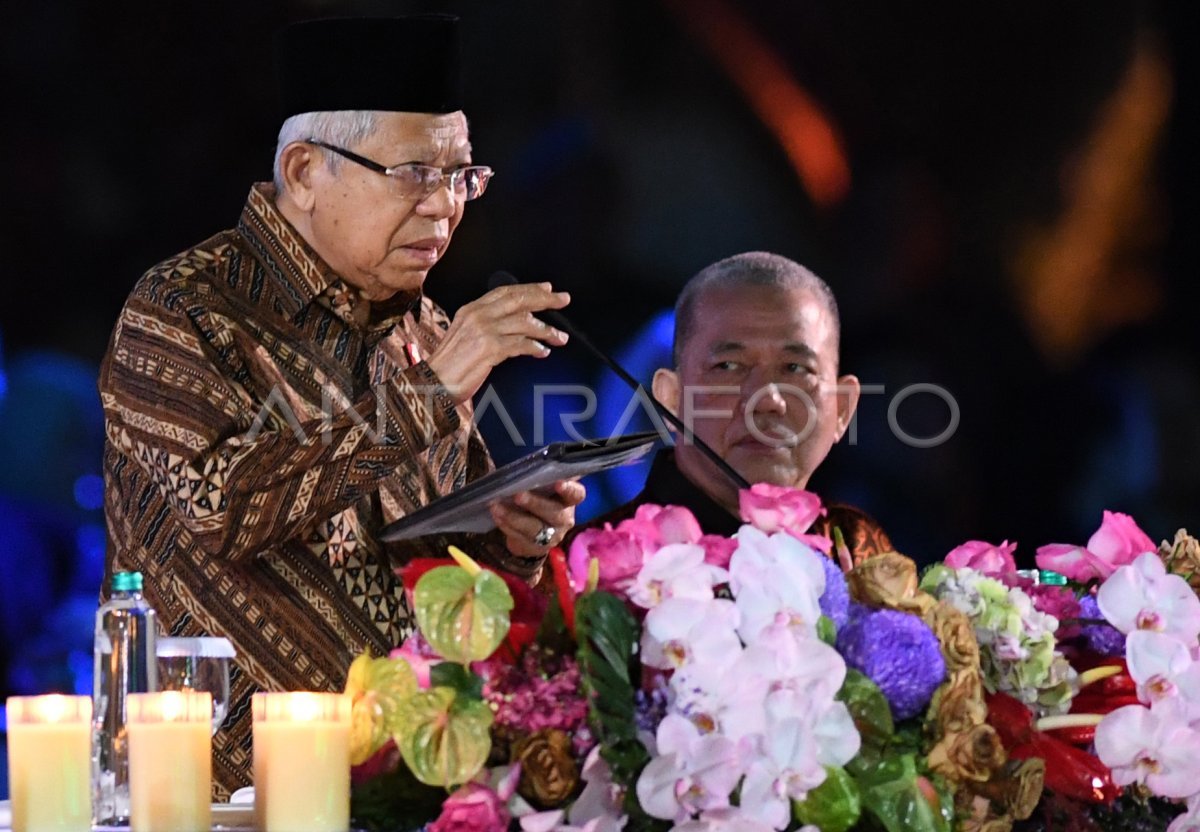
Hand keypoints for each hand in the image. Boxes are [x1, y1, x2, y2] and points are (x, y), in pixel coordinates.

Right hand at [426, 282, 570, 402]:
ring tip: (560, 337)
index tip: (548, 288)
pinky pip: (520, 344)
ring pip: (524, 322)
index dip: (529, 288)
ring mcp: (483, 331)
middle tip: (563, 300)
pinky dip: (535, 347)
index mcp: (471, 309)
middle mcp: (477, 315)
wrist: (432, 384)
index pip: (505, 292)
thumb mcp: (465, 336)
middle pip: (518, 300)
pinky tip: (543, 351)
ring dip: (546, 330)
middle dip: (544, 299)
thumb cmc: (450, 366)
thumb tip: (515, 323)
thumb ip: (486, 325)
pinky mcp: (489, 348)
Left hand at [489, 480, 585, 559]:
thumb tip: (516, 469)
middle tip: (518, 495)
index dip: (570, 489)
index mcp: (568, 500)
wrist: (531, 532)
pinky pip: (520, 537)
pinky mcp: (536, 548)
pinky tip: (496, 515)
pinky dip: (506, 525)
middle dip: (535, 503)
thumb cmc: (536, 500)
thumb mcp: (540, 489)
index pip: (577, 494)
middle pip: (554, 512)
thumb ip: (535, 479)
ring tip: (496, 507)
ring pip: (534, 528)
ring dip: (514, 517)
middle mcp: (564, 518)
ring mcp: (552, 536)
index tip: (558, 483)